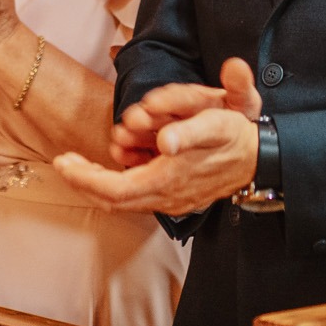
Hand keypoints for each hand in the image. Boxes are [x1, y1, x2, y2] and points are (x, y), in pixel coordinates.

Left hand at [55, 58, 262, 212]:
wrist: (262, 158)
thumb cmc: (234, 137)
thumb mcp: (214, 124)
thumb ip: (187, 130)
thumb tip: (165, 141)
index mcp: (168, 182)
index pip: (113, 191)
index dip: (85, 179)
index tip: (63, 162)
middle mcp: (166, 198)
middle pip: (112, 199)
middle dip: (84, 181)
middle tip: (64, 162)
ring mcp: (171, 201)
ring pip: (123, 199)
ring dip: (100, 181)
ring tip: (81, 161)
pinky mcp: (176, 197)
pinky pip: (137, 194)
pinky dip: (118, 180)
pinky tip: (115, 161)